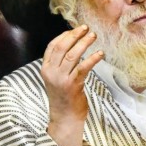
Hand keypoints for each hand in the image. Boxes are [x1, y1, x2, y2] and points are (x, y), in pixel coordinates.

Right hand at [42, 25, 103, 145]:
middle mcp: (51, 72)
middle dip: (74, 35)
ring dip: (84, 43)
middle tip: (86, 28)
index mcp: (45, 68)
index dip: (64, 35)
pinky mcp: (72, 85)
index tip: (75, 29)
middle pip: (62, 47)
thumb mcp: (57, 78)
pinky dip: (92, 58)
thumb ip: (61, 63)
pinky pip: (83, 67)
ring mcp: (61, 79)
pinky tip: (100, 53)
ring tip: (93, 36)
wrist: (65, 117)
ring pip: (72, 55)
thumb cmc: (64, 96)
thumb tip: (74, 44)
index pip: (52, 46)